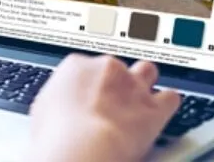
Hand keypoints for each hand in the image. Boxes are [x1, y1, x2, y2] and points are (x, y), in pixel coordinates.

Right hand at [28, 55, 179, 161]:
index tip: (88, 96)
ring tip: (140, 99)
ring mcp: (132, 86)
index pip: (86, 65)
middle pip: (117, 67)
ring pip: (147, 71)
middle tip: (112, 100)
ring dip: (145, 84)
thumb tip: (57, 108)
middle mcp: (106, 69)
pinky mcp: (154, 107)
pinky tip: (161, 112)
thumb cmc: (56, 135)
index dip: (89, 83)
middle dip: (117, 81)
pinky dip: (167, 104)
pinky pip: (171, 98)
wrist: (81, 149)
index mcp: (76, 66)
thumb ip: (56, 100)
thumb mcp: (42, 111)